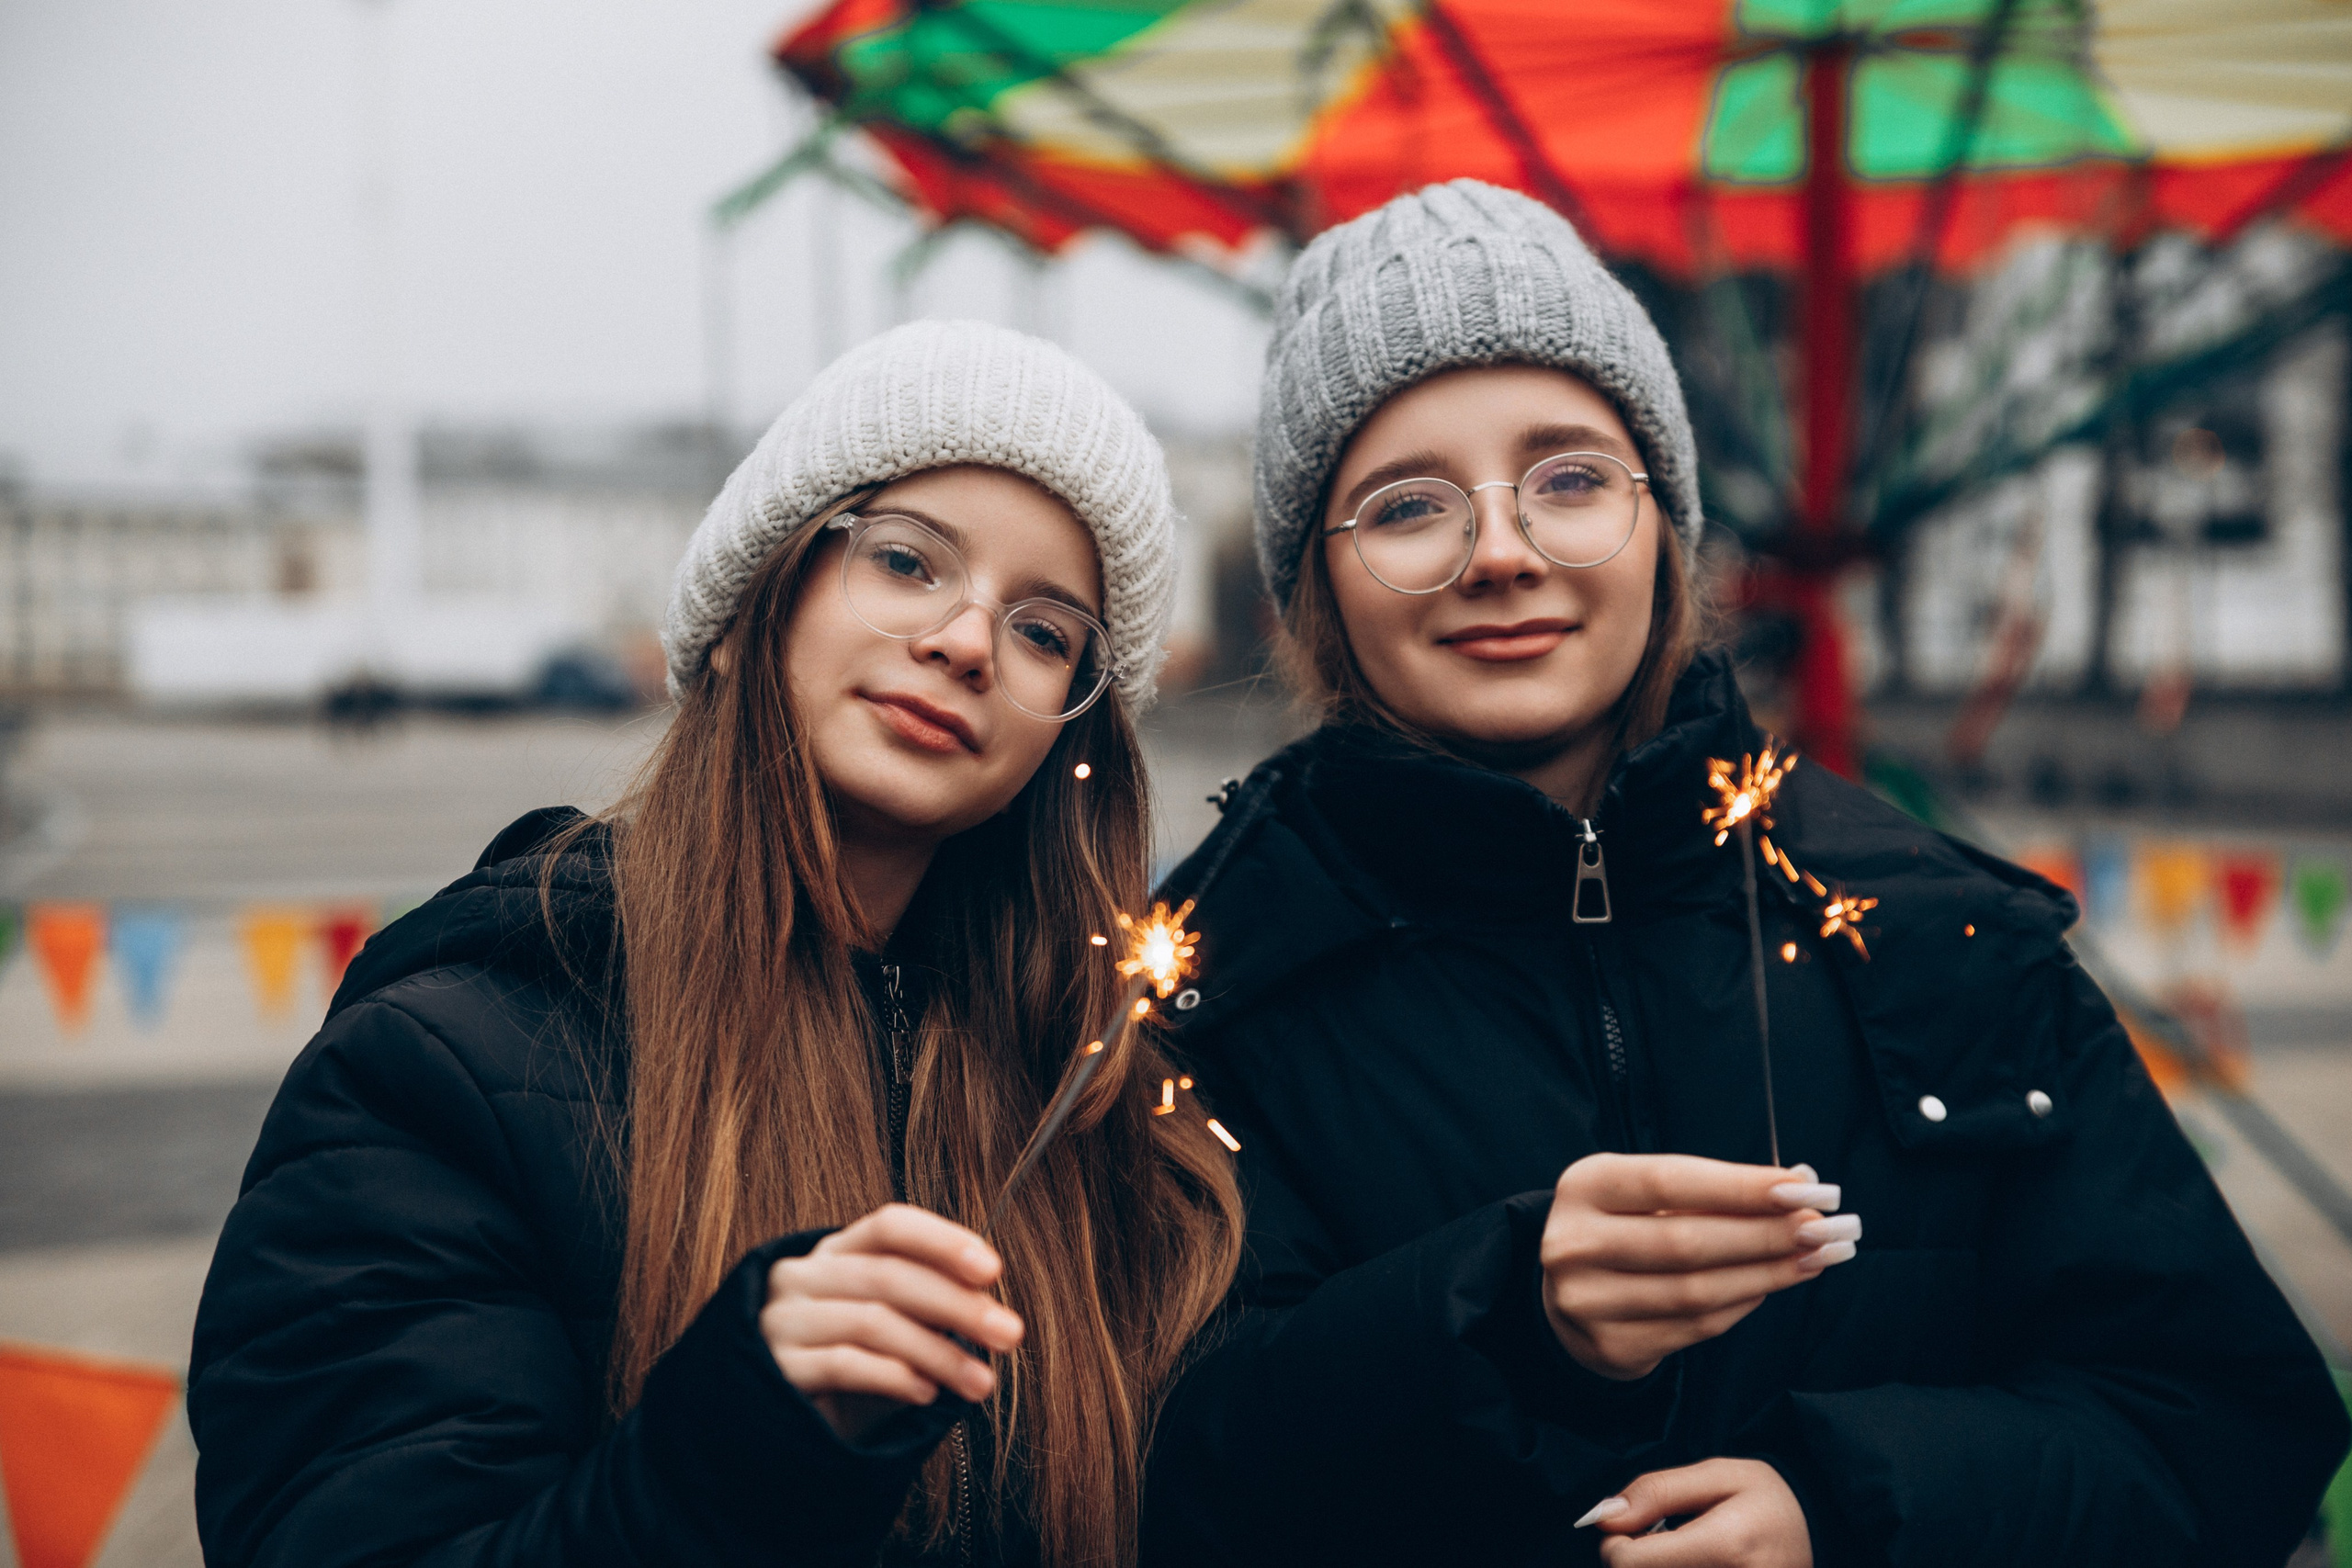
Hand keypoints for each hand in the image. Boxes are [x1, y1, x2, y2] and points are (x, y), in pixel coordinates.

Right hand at [760, 1203, 1023, 1441]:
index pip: (891, 1225)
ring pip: (873, 1321)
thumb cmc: (853, 1365)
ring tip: (979, 1381)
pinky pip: (845, 1364)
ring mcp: (783, 1320)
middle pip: (890, 1276)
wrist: (784, 1424)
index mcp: (836, 1252)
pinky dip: (895, 1377)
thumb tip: (990, 1306)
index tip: (993, 1271)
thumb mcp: (891, 1323)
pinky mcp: (777, 1368)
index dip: (943, 1241)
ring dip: (939, 1352)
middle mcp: (802, 1276)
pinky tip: (928, 1393)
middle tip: (1010, 1335)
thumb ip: (929, 1304)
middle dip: (959, 1306)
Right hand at [1541, 1153, 1856, 1379]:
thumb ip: (1712, 1191)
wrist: (1568, 1294)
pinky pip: (1694, 1328)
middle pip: (1687, 1241)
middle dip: (1765, 1234)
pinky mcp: (1610, 1347)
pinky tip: (1770, 1285)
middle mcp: (1574, 1243)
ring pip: (1696, 1291)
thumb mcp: (1648, 1194)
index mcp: (1584, 1186)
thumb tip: (1800, 1186)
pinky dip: (1742, 1305)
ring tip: (1815, 1259)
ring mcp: (1587, 1301)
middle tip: (1823, 1229)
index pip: (1670, 1181)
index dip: (1740, 1186)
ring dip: (1767, 1275)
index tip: (1804, 1188)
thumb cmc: (1624, 1228)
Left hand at [1578, 1458, 1811, 1566]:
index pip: (1628, 1564)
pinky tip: (1693, 1566)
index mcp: (1725, 1546)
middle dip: (1635, 1560)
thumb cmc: (1769, 1502)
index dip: (1615, 1543)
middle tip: (1660, 1539)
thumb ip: (1658, 1492)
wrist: (1824, 1538)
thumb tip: (1605, 1516)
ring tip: (1683, 1553)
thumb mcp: (1720, 1475)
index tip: (1628, 1527)